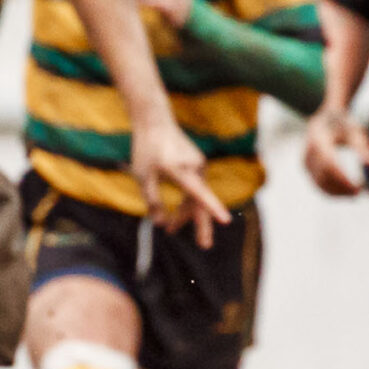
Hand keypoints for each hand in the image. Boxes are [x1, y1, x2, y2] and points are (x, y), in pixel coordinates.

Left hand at [131, 115, 230, 247]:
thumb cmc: (147, 149)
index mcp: (182, 171)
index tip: (225, 220)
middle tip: (204, 246)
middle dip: (201, 225)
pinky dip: (186, 204)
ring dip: (185, 215)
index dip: (212, 208)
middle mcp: (196, 168)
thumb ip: (152, 201)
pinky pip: (194, 190)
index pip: (199, 194)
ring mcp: (198, 167)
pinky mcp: (196, 166)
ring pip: (195, 197)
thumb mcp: (143, 177)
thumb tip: (160, 224)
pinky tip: (177, 217)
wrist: (155, 122)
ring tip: (172, 231)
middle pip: (201, 201)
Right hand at [303, 106, 368, 196]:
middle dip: (341, 188)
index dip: (342, 178)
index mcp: (319, 139)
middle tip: (360, 194)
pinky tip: (346, 193)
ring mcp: (304, 160)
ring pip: (319, 183)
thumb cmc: (344, 124)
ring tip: (355, 195)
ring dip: (337, 192)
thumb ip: (363, 146)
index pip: (329, 164)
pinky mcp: (305, 167)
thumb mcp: (355, 131)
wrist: (324, 117)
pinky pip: (316, 183)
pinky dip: (331, 191)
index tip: (359, 189)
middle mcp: (308, 151)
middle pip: (323, 176)